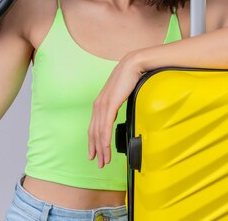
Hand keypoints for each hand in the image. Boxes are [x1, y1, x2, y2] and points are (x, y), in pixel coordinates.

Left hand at [88, 52, 144, 167]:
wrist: (134, 65)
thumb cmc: (130, 78)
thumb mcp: (121, 94)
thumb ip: (117, 104)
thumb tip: (119, 113)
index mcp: (100, 103)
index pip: (94, 126)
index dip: (94, 142)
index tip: (96, 153)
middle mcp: (99, 105)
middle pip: (94, 132)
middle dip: (95, 149)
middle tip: (99, 163)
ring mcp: (103, 105)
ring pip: (99, 132)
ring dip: (101, 149)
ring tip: (104, 161)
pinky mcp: (110, 104)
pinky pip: (106, 126)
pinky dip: (105, 139)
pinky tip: (106, 148)